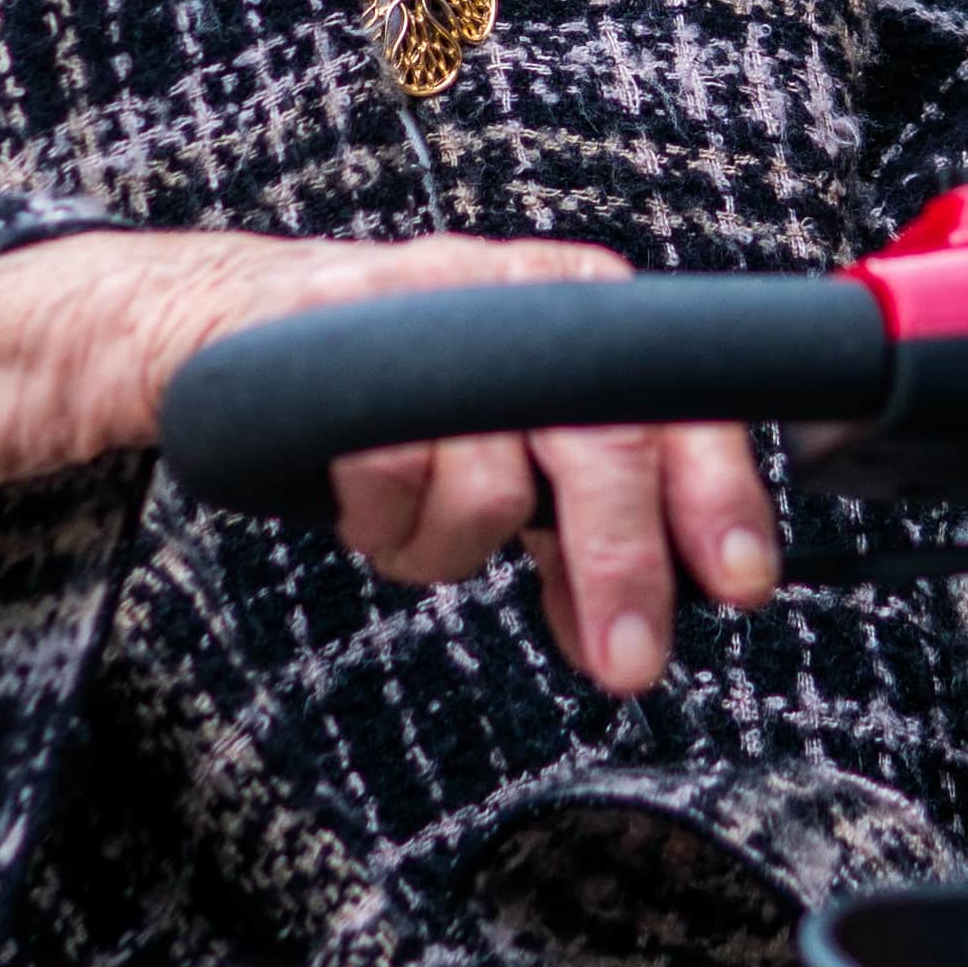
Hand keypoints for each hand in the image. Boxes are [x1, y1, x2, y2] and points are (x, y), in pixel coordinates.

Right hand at [0, 232, 771, 693]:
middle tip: (625, 666)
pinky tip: (358, 484)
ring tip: (402, 518)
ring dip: (447, 540)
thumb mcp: (502, 457)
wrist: (223, 327)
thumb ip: (572, 535)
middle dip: (619, 566)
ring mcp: (434, 300)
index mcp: (588, 324)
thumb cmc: (385, 395)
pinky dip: (380, 501)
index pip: (684, 407)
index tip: (744, 585)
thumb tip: (629, 637)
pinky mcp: (340, 318)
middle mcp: (528, 301)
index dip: (720, 497)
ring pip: (489, 476)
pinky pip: (388, 450)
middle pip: (605, 443)